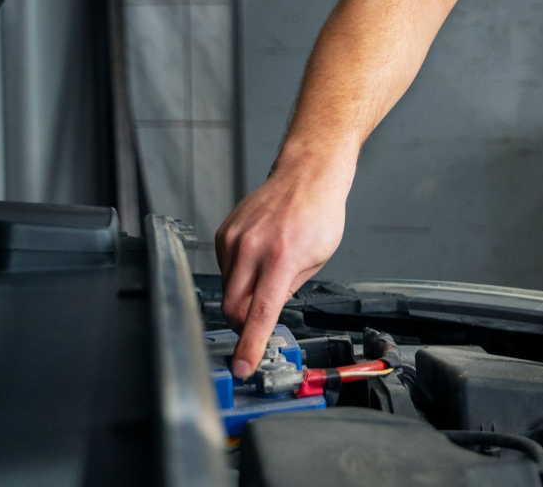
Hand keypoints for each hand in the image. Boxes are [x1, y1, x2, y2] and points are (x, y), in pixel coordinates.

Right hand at [214, 152, 352, 376]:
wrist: (305, 176)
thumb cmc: (319, 214)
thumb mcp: (318, 259)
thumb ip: (289, 289)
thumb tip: (266, 315)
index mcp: (281, 259)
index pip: (259, 314)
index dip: (249, 346)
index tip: (242, 366)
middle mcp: (252, 249)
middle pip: (232, 308)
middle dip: (243, 325)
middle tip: (258, 325)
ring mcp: (234, 240)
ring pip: (228, 289)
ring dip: (243, 295)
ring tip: (269, 273)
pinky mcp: (223, 234)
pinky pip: (225, 269)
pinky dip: (239, 274)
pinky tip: (258, 258)